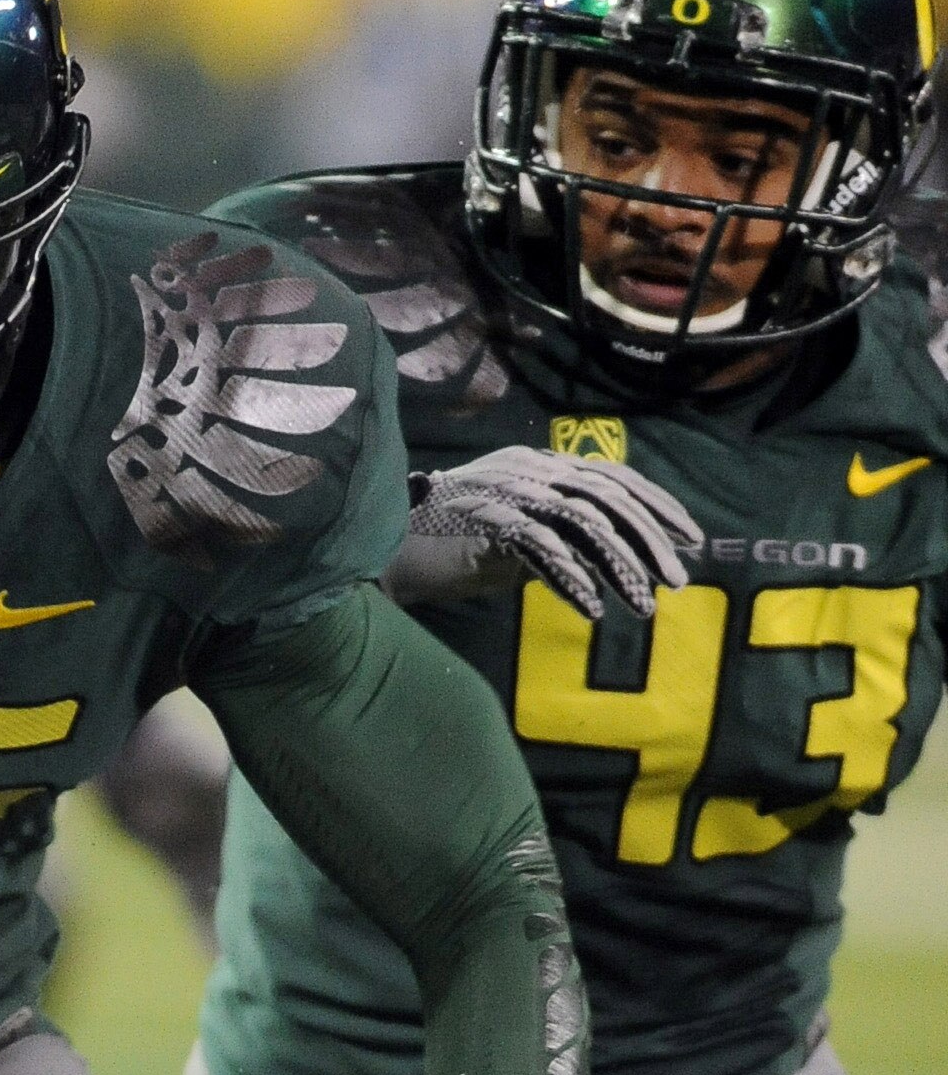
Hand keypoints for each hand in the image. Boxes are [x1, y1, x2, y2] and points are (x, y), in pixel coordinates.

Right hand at [401, 448, 700, 621]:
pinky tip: (592, 609)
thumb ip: (558, 538)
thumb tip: (611, 562)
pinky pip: (540, 549)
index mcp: (540, 465)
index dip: (657, 505)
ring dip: (620, 566)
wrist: (385, 551)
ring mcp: (507, 492)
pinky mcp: (485, 522)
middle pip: (607, 496)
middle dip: (650, 539)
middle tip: (677, 580)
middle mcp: (529, 470)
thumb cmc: (449, 547)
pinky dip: (570, 580)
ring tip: (643, 605)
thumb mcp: (515, 536)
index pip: (613, 476)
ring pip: (583, 522)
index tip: (691, 539)